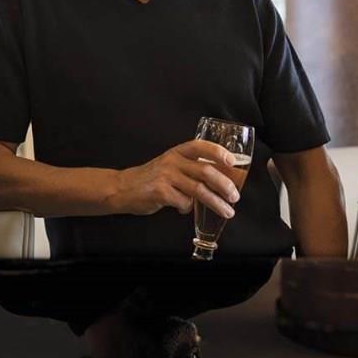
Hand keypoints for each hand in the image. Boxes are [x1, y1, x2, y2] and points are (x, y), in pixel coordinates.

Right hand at [112, 139, 242, 217]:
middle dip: (225, 185)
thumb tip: (220, 181)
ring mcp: (165, 176)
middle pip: (205, 171)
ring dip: (217, 203)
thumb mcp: (170, 166)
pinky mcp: (160, 192)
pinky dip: (188, 209)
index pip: (200, 146)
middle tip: (235, 196)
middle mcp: (172, 161)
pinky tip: (185, 209)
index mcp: (177, 152)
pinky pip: (184, 203)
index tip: (233, 163)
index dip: (218, 153)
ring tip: (227, 211)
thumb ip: (190, 169)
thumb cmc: (151, 178)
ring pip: (199, 190)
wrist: (122, 188)